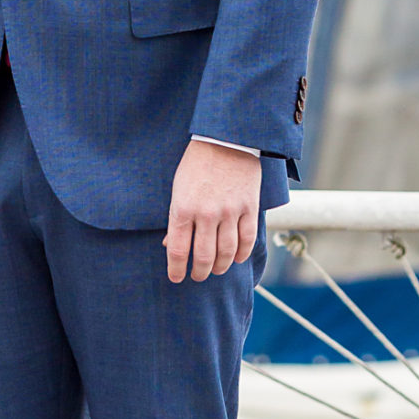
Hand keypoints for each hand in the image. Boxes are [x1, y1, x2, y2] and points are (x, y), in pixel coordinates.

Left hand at [163, 139, 260, 282]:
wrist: (226, 140)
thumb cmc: (196, 164)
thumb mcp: (177, 188)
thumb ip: (176, 217)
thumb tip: (169, 244)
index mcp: (183, 208)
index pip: (178, 249)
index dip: (176, 269)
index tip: (176, 278)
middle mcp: (206, 213)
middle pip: (203, 256)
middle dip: (199, 272)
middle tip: (197, 276)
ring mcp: (230, 212)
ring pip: (226, 252)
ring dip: (220, 266)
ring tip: (216, 270)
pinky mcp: (249, 208)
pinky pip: (247, 240)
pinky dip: (242, 254)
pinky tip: (237, 259)